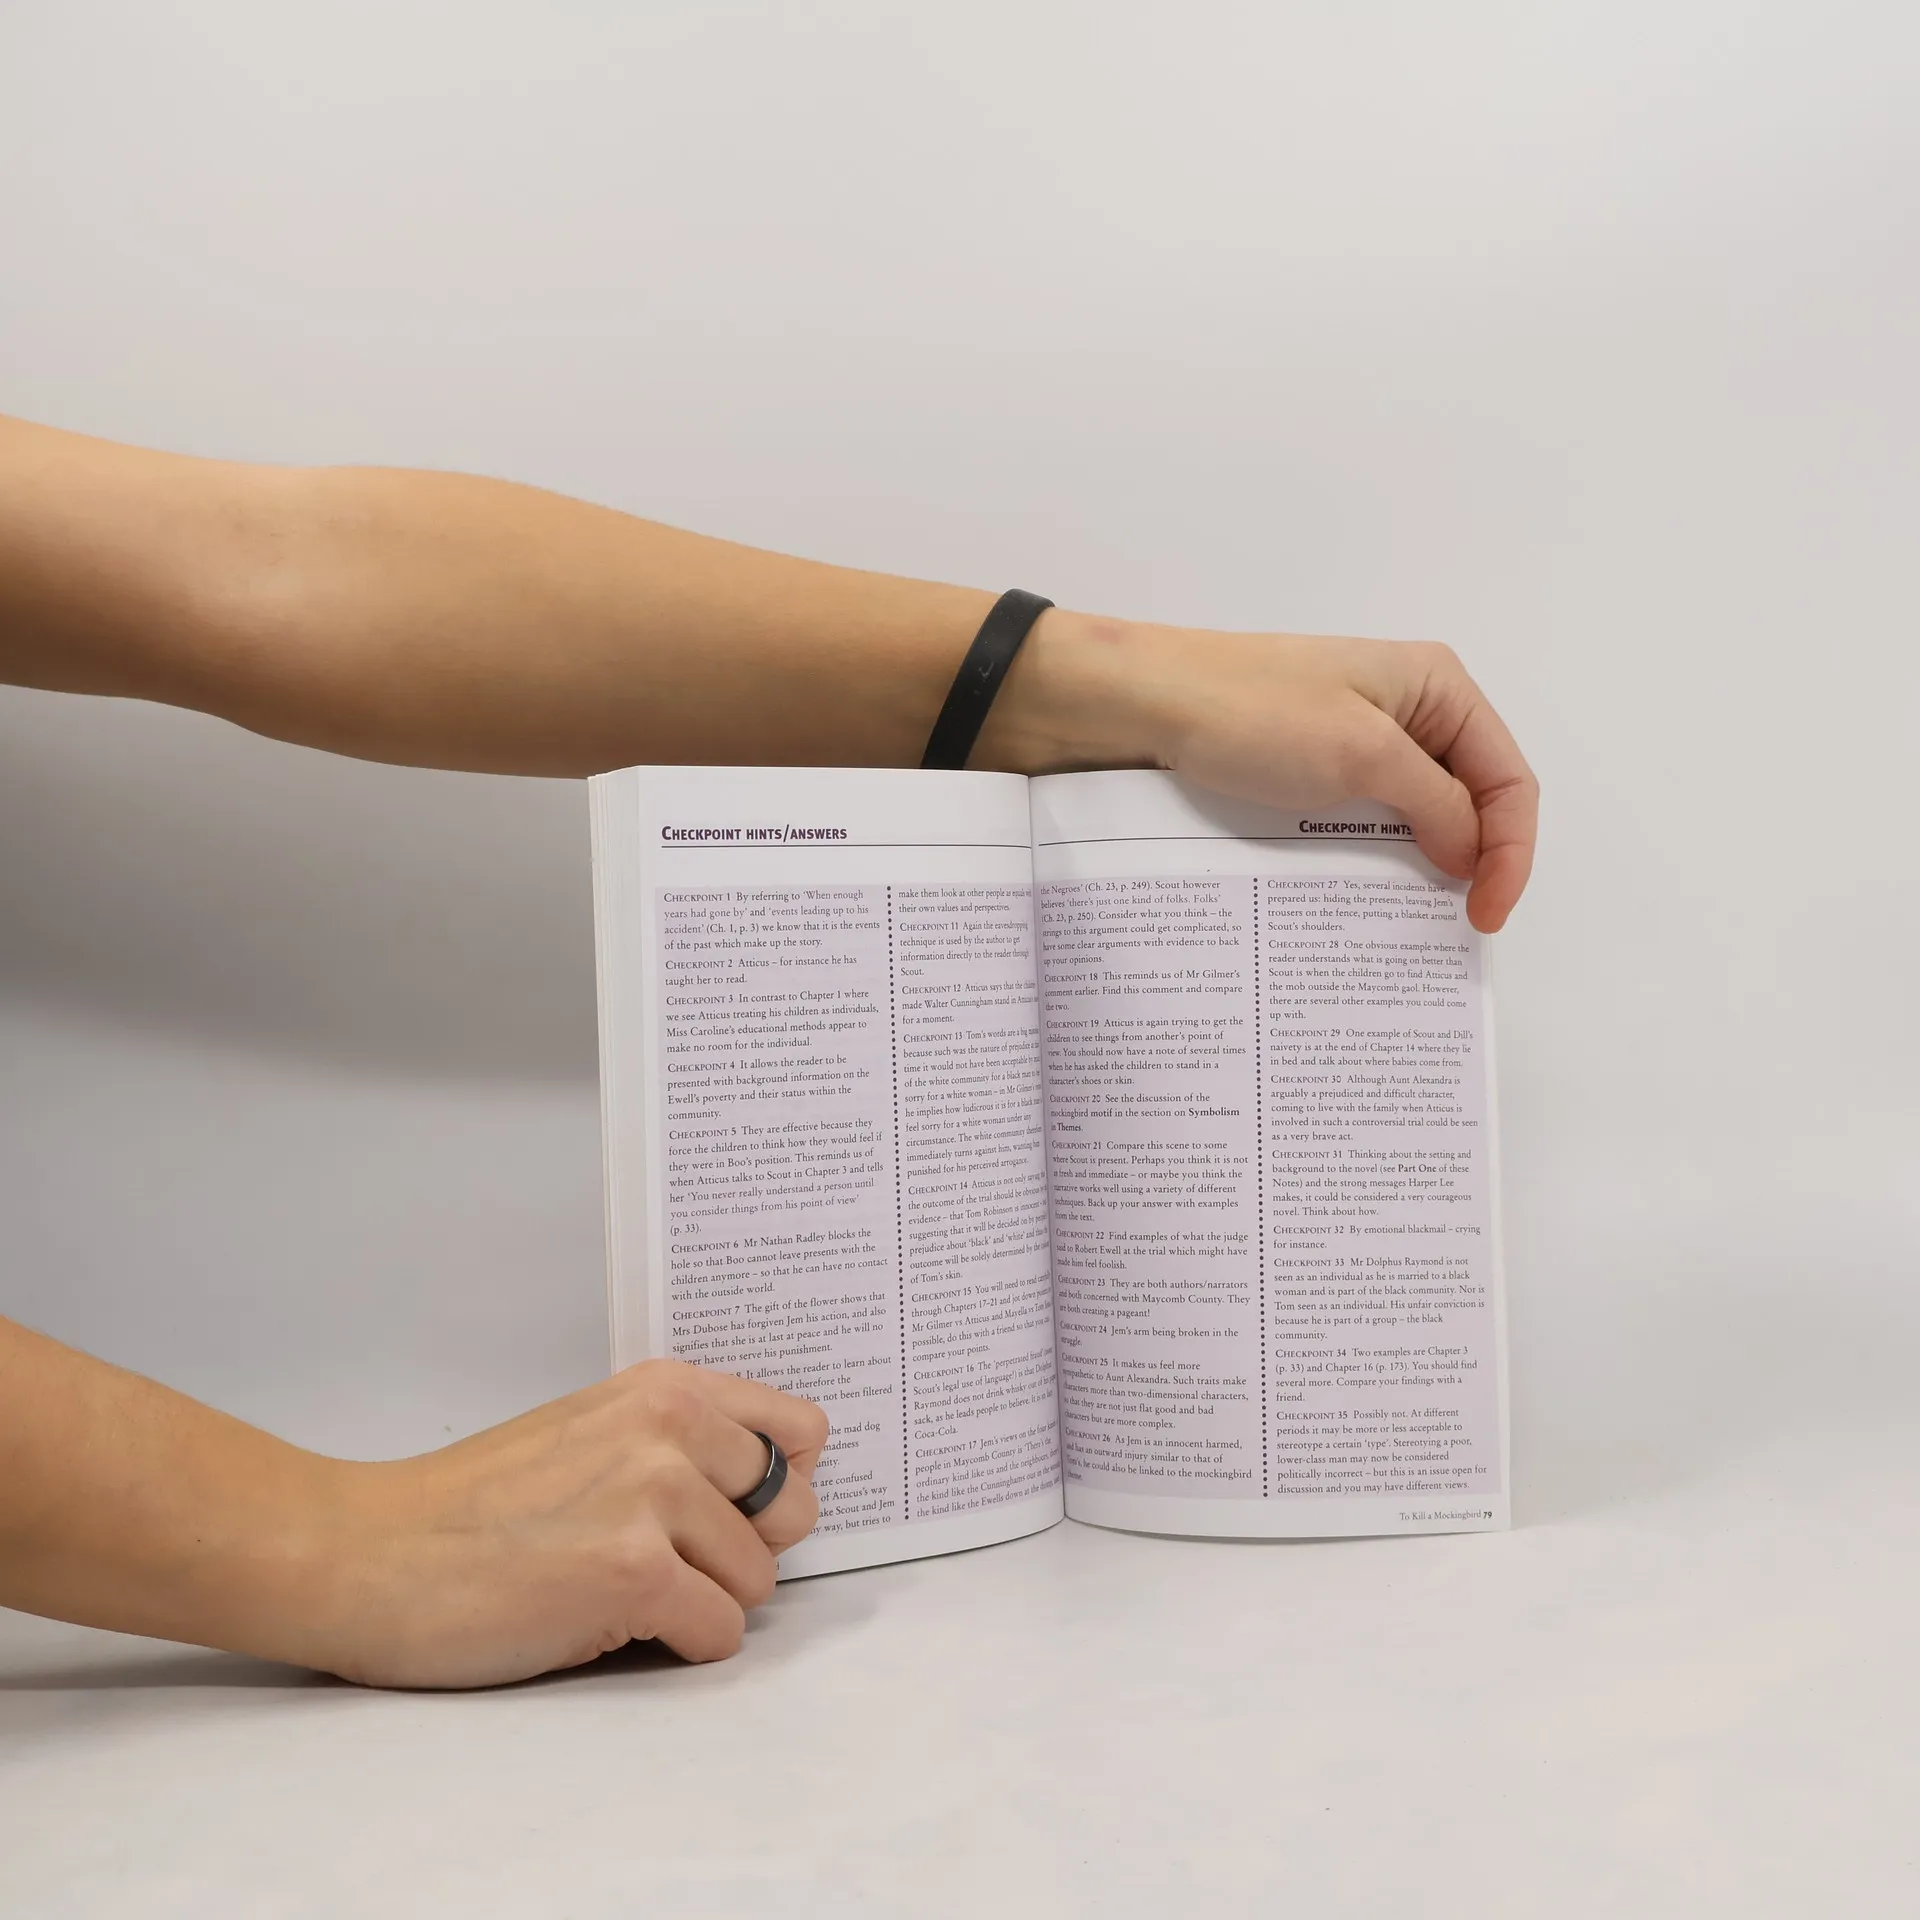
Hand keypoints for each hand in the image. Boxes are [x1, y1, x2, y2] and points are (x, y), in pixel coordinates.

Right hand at [312, 1360, 828, 1688]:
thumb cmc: (473, 1506)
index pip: (802, 1431)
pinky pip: (720, 1633)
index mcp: (665, 1388)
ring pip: (758, 1582)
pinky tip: (606, 1625)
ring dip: (701, 1603)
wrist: (370, 1554)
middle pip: (793, 1513)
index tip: (735, 1511)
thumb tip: (775, 1491)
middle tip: (664, 1562)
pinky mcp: (634, 1575)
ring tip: (616, 1592)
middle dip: (742, 1552)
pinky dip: (677, 1647)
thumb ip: (679, 1441)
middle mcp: (671, 1428)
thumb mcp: (591, 1431)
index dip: (778, 1484)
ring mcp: (655, 1498)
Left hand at [1003, 617, 1538, 932]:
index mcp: (1438, 685)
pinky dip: (1376, 857)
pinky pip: (1366, 817)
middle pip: (1473, 797)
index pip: (1509, 778)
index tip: (1484, 917)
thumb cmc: (1252, 713)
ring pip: (1418, 812)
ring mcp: (1359, 736)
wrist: (1139, 704)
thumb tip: (1474, 854)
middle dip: (1475, 860)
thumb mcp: (1361, 757)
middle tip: (1455, 927)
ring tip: (1414, 922)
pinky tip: (1364, 896)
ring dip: (1424, 864)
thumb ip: (1435, 805)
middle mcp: (1410, 706)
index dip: (1511, 852)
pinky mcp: (1313, 764)